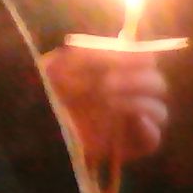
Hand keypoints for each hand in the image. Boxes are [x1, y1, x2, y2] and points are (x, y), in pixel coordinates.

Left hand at [41, 45, 169, 161]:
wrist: (33, 125)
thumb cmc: (48, 91)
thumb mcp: (65, 63)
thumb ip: (96, 53)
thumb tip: (128, 45)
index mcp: (119, 73)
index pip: (147, 62)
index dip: (141, 57)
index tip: (127, 56)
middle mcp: (130, 97)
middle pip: (157, 85)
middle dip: (135, 80)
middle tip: (108, 82)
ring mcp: (131, 123)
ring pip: (159, 111)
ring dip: (137, 101)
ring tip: (109, 100)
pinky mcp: (130, 147)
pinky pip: (153, 139)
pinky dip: (147, 129)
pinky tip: (129, 120)